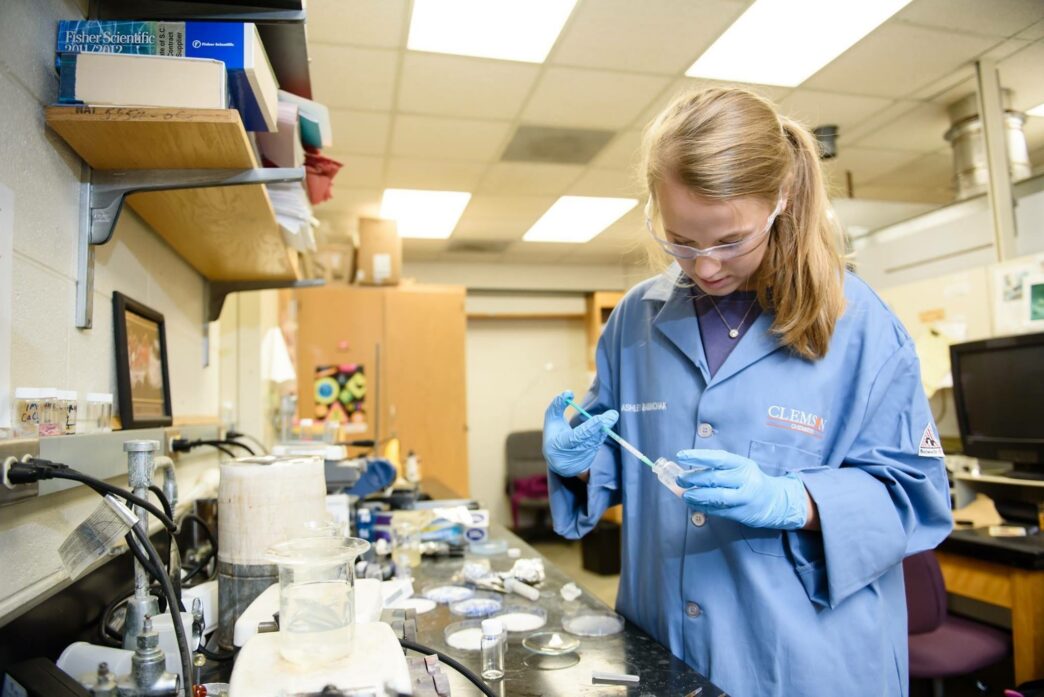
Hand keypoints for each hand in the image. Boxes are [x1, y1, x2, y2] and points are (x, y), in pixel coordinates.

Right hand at [542, 390, 618, 477]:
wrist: (557, 460)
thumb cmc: (554, 433)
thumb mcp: (552, 419)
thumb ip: (557, 404)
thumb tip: (569, 392)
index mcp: (557, 445)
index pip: (576, 437)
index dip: (589, 428)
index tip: (601, 418)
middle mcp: (569, 456)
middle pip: (589, 441)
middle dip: (602, 427)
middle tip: (613, 415)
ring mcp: (579, 462)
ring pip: (595, 443)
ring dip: (603, 430)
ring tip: (611, 416)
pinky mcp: (587, 463)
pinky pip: (597, 446)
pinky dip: (601, 435)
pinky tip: (603, 427)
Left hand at [675, 449, 807, 529]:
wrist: (774, 501)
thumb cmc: (749, 481)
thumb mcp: (739, 468)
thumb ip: (717, 469)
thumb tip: (688, 471)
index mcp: (743, 464)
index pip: (718, 458)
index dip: (698, 456)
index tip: (681, 456)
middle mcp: (745, 480)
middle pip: (714, 478)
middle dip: (693, 478)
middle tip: (680, 479)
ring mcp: (744, 498)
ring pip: (716, 497)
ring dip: (697, 495)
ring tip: (685, 495)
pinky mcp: (741, 513)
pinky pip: (718, 510)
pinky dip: (703, 507)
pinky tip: (694, 504)